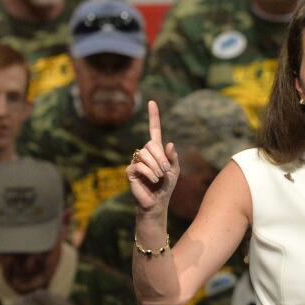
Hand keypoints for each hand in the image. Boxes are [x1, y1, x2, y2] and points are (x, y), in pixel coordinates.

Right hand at [127, 99, 179, 213]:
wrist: (157, 202)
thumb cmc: (166, 186)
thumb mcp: (174, 170)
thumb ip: (172, 157)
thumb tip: (169, 144)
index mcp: (156, 150)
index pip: (153, 129)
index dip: (153, 116)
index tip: (152, 102)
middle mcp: (144, 153)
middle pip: (150, 144)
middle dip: (161, 158)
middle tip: (165, 171)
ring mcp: (135, 161)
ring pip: (144, 154)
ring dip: (156, 166)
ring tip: (159, 177)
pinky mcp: (130, 171)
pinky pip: (139, 165)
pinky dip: (150, 173)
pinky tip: (153, 180)